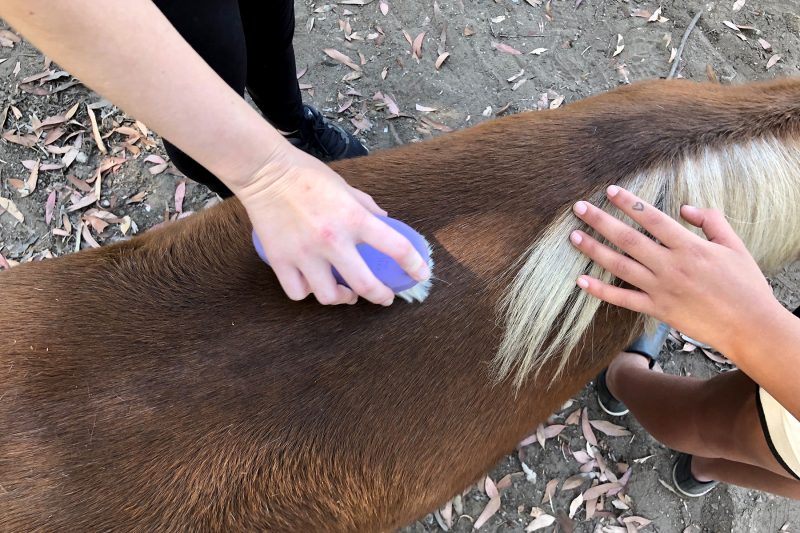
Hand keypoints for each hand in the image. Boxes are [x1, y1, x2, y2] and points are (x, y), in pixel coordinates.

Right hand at [235, 146, 429, 305]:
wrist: (265, 171)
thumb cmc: (307, 175)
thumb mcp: (346, 186)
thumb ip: (367, 207)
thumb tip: (386, 222)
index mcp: (353, 218)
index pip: (395, 247)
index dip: (414, 265)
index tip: (420, 273)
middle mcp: (332, 240)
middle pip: (365, 285)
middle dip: (381, 296)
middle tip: (385, 297)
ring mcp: (305, 253)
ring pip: (329, 296)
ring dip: (343, 298)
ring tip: (346, 293)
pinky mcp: (281, 260)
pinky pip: (298, 292)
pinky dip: (309, 292)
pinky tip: (314, 285)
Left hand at [568, 185, 782, 355]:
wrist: (750, 327)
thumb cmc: (745, 285)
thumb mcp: (734, 246)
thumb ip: (711, 221)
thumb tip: (684, 207)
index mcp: (689, 246)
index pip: (652, 218)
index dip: (629, 202)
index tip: (610, 190)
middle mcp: (671, 265)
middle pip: (628, 238)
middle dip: (601, 221)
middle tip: (579, 208)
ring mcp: (661, 289)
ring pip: (619, 265)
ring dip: (594, 249)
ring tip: (573, 236)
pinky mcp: (657, 309)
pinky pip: (623, 299)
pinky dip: (600, 291)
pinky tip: (581, 280)